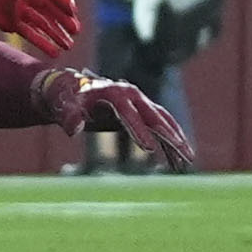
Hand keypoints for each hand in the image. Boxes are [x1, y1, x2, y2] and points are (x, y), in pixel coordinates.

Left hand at [0, 0, 79, 55]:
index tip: (71, 10)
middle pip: (49, 4)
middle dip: (63, 17)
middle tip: (75, 31)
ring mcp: (13, 7)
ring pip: (41, 20)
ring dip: (56, 31)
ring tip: (68, 45)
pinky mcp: (5, 21)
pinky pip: (29, 32)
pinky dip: (42, 41)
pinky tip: (53, 52)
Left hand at [33, 68, 194, 172]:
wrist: (68, 88)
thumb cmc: (64, 97)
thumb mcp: (63, 105)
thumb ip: (69, 116)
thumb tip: (74, 130)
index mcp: (115, 93)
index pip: (130, 114)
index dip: (138, 130)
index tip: (148, 149)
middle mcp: (133, 95)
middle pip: (156, 117)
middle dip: (171, 137)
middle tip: (185, 156)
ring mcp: (139, 103)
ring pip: (163, 123)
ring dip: (176, 142)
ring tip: (188, 163)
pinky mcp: (139, 112)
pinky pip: (159, 129)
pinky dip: (168, 145)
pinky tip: (175, 163)